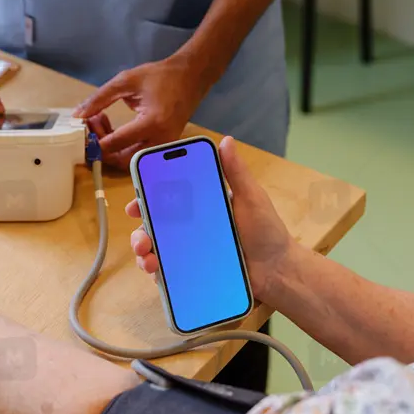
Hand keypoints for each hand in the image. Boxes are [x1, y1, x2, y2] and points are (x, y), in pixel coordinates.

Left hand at [73, 54, 205, 168]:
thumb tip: (79, 114)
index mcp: (152, 123)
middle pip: (122, 160)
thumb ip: (100, 98)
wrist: (191, 77)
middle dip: (102, 147)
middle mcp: (160, 140)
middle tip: (91, 126)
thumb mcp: (126, 81)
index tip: (83, 129)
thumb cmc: (161, 76)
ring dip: (111, 147)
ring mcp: (163, 146)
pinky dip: (122, 146)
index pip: (116, 142)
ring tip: (101, 122)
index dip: (95, 140)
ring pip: (129, 160)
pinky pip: (138, 155)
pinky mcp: (163, 147)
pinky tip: (113, 128)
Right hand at [126, 136, 292, 300]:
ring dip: (144, 252)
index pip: (167, 197)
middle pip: (155, 224)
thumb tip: (226, 140)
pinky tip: (155, 272)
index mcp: (201, 205)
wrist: (277, 270)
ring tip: (148, 259)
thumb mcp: (251, 197)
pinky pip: (167, 271)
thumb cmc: (266, 231)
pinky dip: (156, 272)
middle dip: (140, 229)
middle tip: (142, 236)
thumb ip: (236, 172)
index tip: (136, 202)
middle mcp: (190, 227)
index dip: (147, 197)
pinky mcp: (192, 272)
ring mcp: (189, 250)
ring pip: (156, 248)